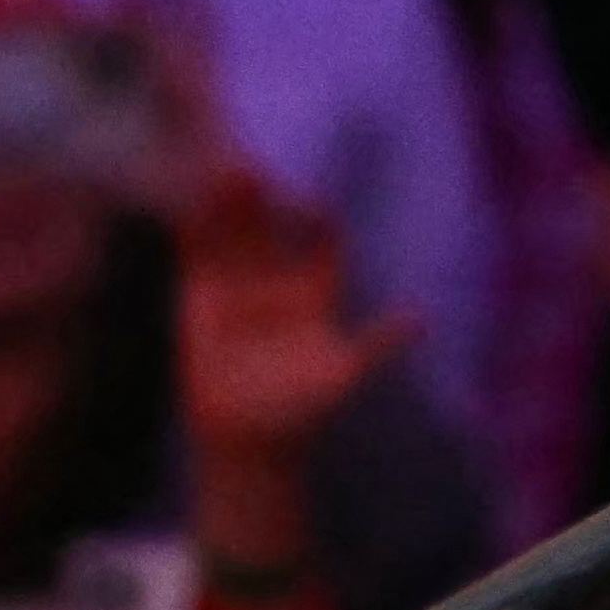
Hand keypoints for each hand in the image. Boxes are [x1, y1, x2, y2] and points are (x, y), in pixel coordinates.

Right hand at [178, 178, 413, 579]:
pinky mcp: (203, 300)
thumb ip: (378, 344)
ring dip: (229, 209)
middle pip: (272, 229)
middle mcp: (278, 282)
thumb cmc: (302, 412)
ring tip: (224, 177)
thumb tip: (420, 317)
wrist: (250, 441)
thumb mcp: (344, 376)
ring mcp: (239, 288)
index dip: (315, 218)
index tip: (310, 204)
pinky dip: (196, 233)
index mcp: (315, 291)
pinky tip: (190, 207)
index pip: (320, 241)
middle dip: (264, 200)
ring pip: (235, 237)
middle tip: (256, 168)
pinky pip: (200, 259)